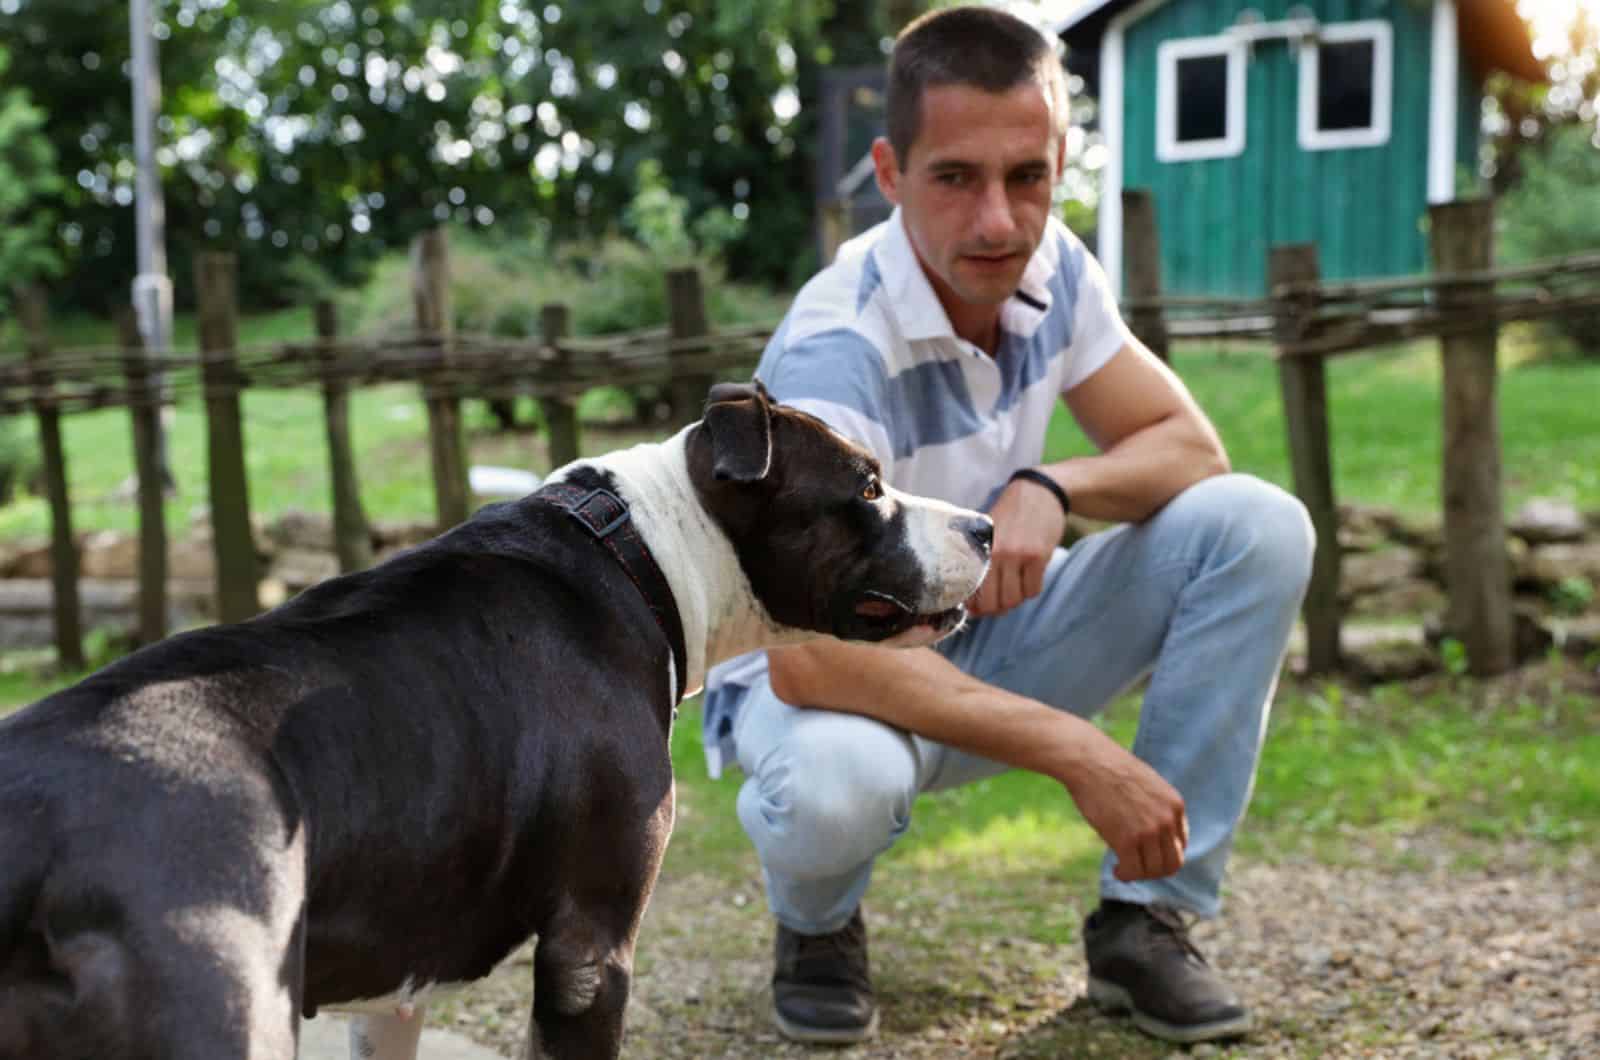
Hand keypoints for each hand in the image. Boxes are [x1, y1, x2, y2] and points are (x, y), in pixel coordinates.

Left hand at [968, 475, 1066, 617]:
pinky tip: (1030, 577)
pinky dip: (1032, 590)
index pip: (972, 592)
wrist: (1039, 493)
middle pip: (994, 602)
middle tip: (1001, 603)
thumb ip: (978, 562)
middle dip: (997, 610)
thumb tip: (973, 603)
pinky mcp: (1037, 556)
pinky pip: (1033, 590)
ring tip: (1016, 586)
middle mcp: (994, 554)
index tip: (980, 610)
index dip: (977, 608)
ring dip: (1016, 599)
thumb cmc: (1009, 516)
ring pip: (1014, 599)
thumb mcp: (986, 534)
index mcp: (977, 549)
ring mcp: (1016, 555)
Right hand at [1062, 733, 1188, 880]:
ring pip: (1153, 870)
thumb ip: (1156, 807)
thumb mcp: (1147, 784)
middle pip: (1172, 863)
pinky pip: (1133, 870)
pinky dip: (1125, 875)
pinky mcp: (1126, 840)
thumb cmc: (1111, 769)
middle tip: (1136, 866)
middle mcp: (1167, 820)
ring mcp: (1148, 831)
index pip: (1180, 844)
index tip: (1146, 854)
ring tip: (1124, 868)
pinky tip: (1116, 870)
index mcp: (1175, 805)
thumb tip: (1152, 832)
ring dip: (1139, 874)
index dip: (1162, 854)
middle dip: (1154, 870)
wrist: (1089, 761)